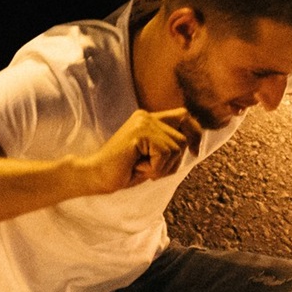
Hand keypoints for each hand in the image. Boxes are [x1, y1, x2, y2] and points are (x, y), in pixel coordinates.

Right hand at [81, 109, 203, 193]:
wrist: (95, 176)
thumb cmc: (123, 171)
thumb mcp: (151, 156)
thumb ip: (168, 145)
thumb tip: (194, 143)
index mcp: (148, 119)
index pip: (184, 116)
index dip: (195, 132)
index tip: (195, 151)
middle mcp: (146, 116)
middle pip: (183, 138)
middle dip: (173, 162)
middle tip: (150, 170)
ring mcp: (142, 123)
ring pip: (176, 148)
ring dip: (162, 167)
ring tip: (140, 168)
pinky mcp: (139, 133)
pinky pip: (164, 154)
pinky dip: (155, 168)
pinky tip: (136, 167)